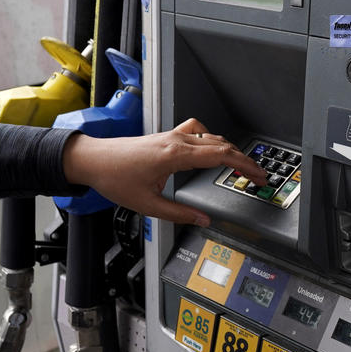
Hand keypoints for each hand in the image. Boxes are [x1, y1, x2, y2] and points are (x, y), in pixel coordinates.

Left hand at [62, 118, 265, 225]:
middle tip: (257, 175)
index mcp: (176, 156)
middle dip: (244, 160)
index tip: (258, 175)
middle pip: (222, 144)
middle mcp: (176, 141)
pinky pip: (197, 131)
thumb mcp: (148, 205)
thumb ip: (179, 214)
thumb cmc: (114, 178)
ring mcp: (172, 136)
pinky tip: (211, 149)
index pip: (222, 155)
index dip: (245, 165)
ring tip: (239, 164)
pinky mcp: (166, 136)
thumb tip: (203, 219)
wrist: (92, 160)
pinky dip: (211, 139)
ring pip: (211, 136)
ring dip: (230, 149)